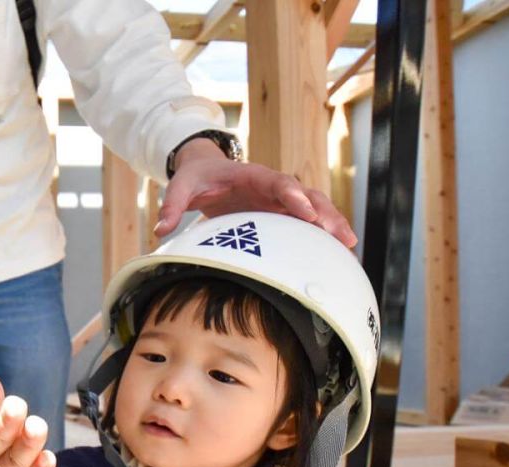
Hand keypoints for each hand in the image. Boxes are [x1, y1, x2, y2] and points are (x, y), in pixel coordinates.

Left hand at [156, 138, 356, 247]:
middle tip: (341, 235)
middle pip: (306, 196)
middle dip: (325, 214)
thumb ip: (172, 205)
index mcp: (253, 175)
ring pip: (314, 208)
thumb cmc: (196, 178)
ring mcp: (281, 199)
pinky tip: (336, 253)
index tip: (305, 212)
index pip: (278, 182)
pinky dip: (321, 233)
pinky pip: (307, 220)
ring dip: (331, 224)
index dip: (293, 195)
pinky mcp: (282, 212)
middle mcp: (273, 185)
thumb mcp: (181, 187)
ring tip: (348, 247)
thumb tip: (160, 229)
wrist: (206, 172)